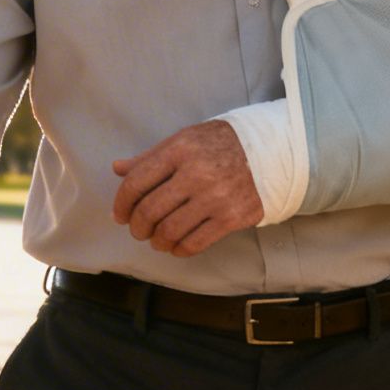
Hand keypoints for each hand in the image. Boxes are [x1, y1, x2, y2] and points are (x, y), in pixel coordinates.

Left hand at [111, 119, 263, 257]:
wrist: (272, 151)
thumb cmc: (220, 144)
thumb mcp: (184, 140)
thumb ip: (150, 157)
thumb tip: (117, 169)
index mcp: (179, 150)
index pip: (136, 182)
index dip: (121, 203)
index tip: (119, 215)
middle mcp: (196, 173)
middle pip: (150, 211)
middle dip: (137, 227)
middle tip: (138, 230)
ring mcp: (215, 197)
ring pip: (169, 231)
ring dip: (157, 241)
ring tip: (157, 239)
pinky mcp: (232, 217)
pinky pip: (195, 243)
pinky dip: (179, 249)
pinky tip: (176, 246)